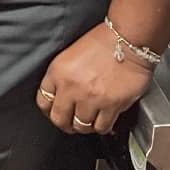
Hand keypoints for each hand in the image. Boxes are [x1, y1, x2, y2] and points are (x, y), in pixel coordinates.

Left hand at [35, 23, 155, 134]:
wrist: (127, 41)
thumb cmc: (102, 42)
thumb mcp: (71, 54)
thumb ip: (62, 76)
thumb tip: (61, 95)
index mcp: (58, 71)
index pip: (43, 100)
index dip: (48, 110)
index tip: (53, 112)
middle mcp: (72, 87)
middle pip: (59, 119)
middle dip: (64, 123)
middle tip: (69, 123)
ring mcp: (91, 98)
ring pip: (81, 126)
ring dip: (84, 126)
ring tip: (88, 120)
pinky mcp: (111, 106)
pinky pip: (102, 127)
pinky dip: (102, 127)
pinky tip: (102, 120)